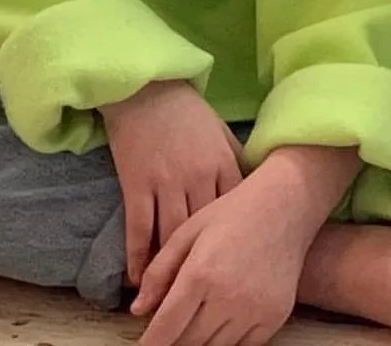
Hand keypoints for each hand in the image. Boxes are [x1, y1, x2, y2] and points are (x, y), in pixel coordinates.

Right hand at [101, 80, 243, 286]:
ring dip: (170, 273)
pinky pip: (138, 230)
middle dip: (206, 267)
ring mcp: (166, 183)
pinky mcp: (136, 185)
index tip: (241, 270)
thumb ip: (235, 163)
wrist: (147, 88)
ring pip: (173, 238)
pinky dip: (138, 259)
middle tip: (206, 297)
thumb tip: (253, 192)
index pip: (237, 213)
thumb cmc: (188, 112)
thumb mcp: (221, 133)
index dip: (239, 244)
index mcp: (224, 163)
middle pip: (206, 233)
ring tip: (169, 301)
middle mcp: (199, 177)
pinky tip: (138, 282)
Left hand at [131, 146, 357, 345]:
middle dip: (173, 340)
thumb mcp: (189, 230)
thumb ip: (159, 270)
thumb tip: (138, 310)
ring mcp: (254, 309)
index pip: (164, 330)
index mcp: (201, 274)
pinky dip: (227, 340)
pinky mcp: (275, 316)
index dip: (149, 344)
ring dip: (199, 340)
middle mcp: (229, 297)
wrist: (288, 204)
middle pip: (187, 343)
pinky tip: (223, 320)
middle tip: (170, 327)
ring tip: (196, 320)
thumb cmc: (234, 212)